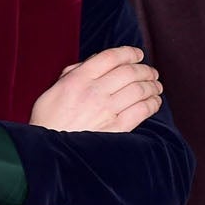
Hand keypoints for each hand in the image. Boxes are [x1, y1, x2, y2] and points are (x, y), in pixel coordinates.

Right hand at [30, 47, 162, 132]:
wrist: (48, 151)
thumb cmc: (48, 120)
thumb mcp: (53, 89)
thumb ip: (74, 72)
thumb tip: (96, 60)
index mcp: (77, 79)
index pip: (110, 57)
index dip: (128, 52)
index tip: (137, 54)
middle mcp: (93, 92)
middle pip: (129, 72)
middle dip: (145, 69)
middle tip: (151, 72)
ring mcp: (106, 110)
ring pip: (139, 89)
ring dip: (152, 85)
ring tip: (156, 86)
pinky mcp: (116, 128)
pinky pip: (142, 110)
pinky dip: (152, 103)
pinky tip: (154, 102)